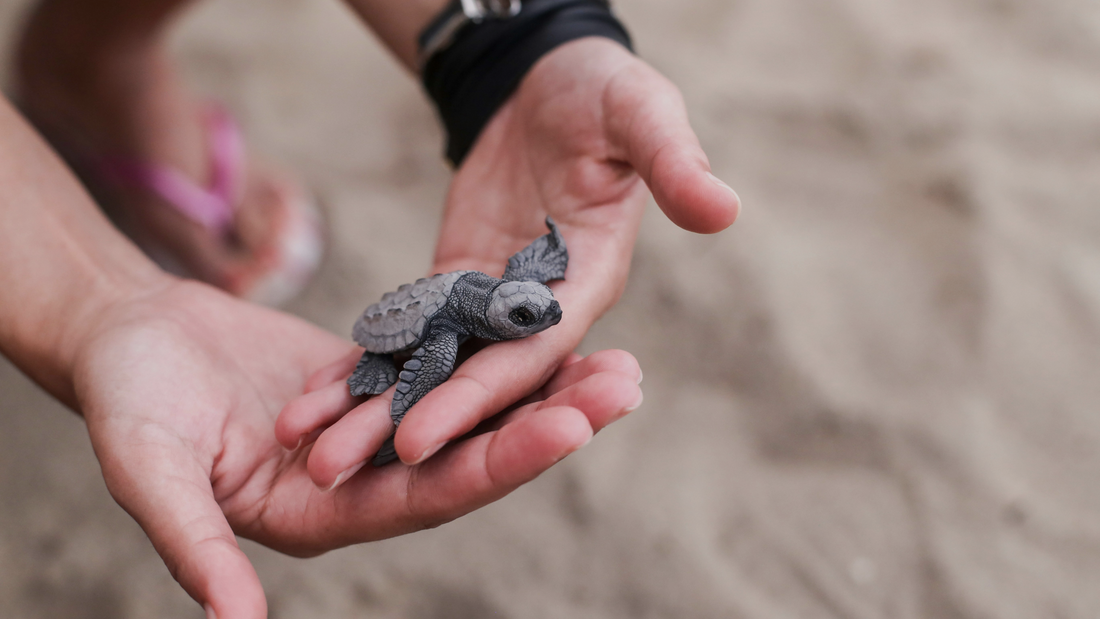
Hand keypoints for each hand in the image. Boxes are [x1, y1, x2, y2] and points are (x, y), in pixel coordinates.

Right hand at [75, 280, 641, 617]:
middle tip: (628, 384)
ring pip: (471, 412)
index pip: (430, 495)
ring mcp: (375, 431)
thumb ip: (194, 543)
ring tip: (619, 361)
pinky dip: (496, 350)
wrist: (126, 336)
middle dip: (552, 422)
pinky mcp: (375, 381)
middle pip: (474, 456)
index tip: (571, 426)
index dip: (500, 462)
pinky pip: (447, 366)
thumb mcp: (148, 470)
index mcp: (325, 515)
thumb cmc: (126, 402)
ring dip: (543, 388)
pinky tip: (546, 325)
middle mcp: (364, 481)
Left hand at [306, 38, 736, 465]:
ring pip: (432, 367)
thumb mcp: (640, 113)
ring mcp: (494, 303)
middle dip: (409, 425)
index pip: (530, 354)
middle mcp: (540, 310)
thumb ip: (672, 162)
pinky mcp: (456, 286)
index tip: (418, 440)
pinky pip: (409, 333)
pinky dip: (368, 361)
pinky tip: (318, 395)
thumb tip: (724, 209)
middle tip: (336, 471)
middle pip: (472, 380)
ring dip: (374, 407)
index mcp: (587, 282)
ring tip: (309, 447)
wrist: (551, 81)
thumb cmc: (602, 94)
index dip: (478, 398)